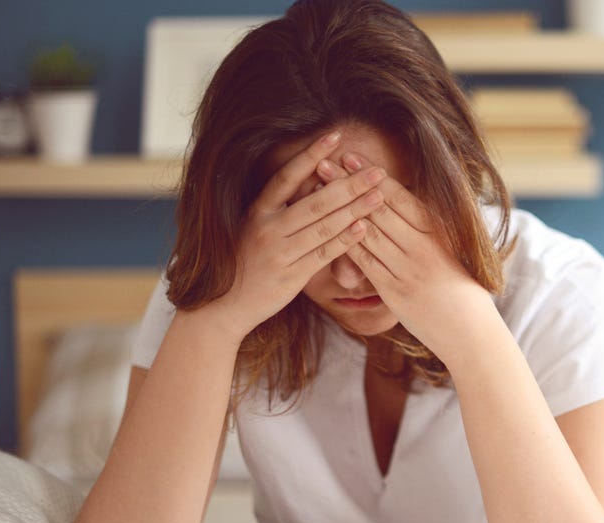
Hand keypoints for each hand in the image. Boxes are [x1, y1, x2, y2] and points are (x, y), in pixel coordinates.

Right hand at [203, 131, 388, 340]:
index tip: (335, 136)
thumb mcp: (255, 228)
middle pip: (315, 201)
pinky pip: (323, 254)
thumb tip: (317, 182)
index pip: (287, 176)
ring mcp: (278, 252)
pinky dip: (345, 240)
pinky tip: (364, 227)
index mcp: (257, 211)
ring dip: (355, 209)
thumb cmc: (246, 262)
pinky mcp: (290, 276)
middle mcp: (267, 228)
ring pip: (323, 226)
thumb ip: (282, 208)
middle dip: (349, 184)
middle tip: (377, 171)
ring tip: (379, 195)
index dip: (311, 154)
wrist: (224, 305)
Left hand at [315, 152, 498, 363]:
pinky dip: (346, 243)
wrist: (471, 333)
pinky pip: (365, 262)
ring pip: (368, 232)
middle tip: (324, 161)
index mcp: (439, 233)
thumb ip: (430, 230)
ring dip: (340, 208)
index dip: (373, 176)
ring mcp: (408, 269)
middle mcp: (423, 247)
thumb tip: (408, 204)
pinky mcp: (395, 292)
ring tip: (319, 189)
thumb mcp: (455, 251)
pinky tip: (327, 228)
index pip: (401, 197)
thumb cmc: (464, 291)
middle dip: (349, 183)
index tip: (352, 157)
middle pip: (379, 208)